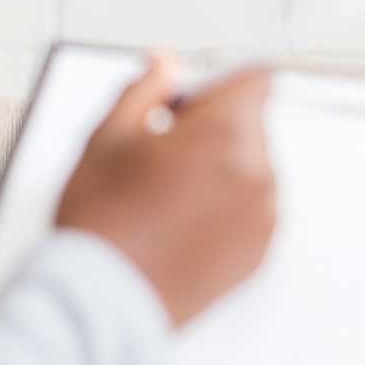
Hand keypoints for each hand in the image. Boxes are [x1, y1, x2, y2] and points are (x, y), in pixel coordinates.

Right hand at [54, 53, 278, 327]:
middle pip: (251, 126)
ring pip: (252, 169)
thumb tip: (166, 63)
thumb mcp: (108, 136)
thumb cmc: (100, 221)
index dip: (217, 88)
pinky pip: (252, 211)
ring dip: (221, 170)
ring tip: (166, 198)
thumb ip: (145, 89)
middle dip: (214, 130)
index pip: (255, 81)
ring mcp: (263, 216)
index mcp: (227, 134)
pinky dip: (226, 209)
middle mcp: (258, 172)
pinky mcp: (260, 252)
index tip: (186, 107)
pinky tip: (180, 225)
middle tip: (161, 157)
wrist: (102, 301)